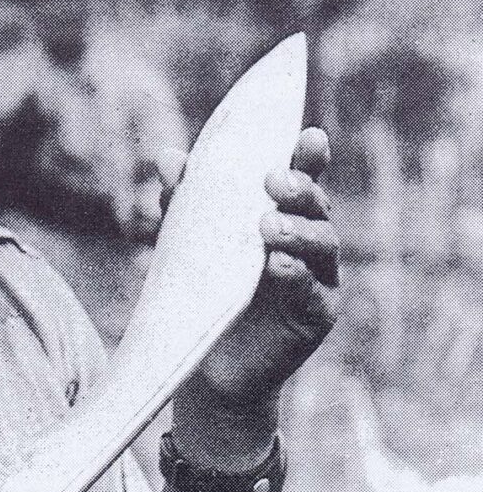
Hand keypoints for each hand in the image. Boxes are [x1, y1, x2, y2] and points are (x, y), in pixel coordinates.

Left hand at [157, 128, 339, 469]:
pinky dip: (296, 274)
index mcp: (282, 213)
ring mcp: (318, 278)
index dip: (309, 156)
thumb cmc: (202, 287)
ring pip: (323, 244)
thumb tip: (167, 157)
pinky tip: (277, 264)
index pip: (301, 178)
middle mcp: (308, 241)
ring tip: (267, 225)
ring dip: (298, 230)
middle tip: (274, 181)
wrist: (203, 356)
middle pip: (317, 206)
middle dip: (301, 189)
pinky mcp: (316, 315)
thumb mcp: (186, 239)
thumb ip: (182, 200)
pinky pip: (314, 291)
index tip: (308, 135)